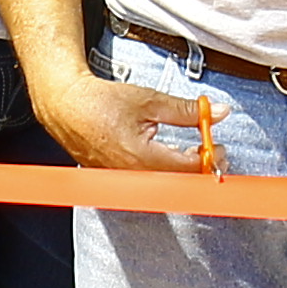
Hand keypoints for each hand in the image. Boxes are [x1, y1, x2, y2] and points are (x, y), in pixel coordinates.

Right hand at [36, 65, 223, 176]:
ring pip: (165, 186)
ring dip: (183, 172)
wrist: (67, 106)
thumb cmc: (101, 102)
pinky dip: (165, 174)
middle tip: (212, 153)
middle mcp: (132, 176)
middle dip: (200, 170)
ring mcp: (122, 182)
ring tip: (192, 154)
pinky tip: (171, 159)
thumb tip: (216, 112)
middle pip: (179, 184)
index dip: (210, 159)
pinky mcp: (116, 182)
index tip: (219, 148)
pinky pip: (148, 185)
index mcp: (142, 157)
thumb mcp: (150, 101)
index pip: (188, 168)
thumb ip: (187, 111)